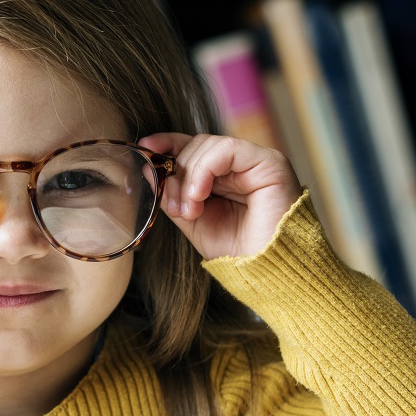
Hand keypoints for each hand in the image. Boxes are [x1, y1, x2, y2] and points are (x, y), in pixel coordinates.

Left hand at [139, 133, 301, 259]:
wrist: (265, 272)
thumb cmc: (234, 251)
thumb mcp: (193, 220)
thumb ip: (175, 194)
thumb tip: (151, 169)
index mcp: (225, 176)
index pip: (193, 148)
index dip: (168, 143)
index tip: (146, 148)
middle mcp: (241, 165)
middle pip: (196, 145)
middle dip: (176, 174)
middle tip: (175, 208)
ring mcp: (256, 161)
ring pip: (208, 145)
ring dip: (189, 178)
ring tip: (191, 210)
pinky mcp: (269, 162)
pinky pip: (226, 149)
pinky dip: (204, 170)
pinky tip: (199, 195)